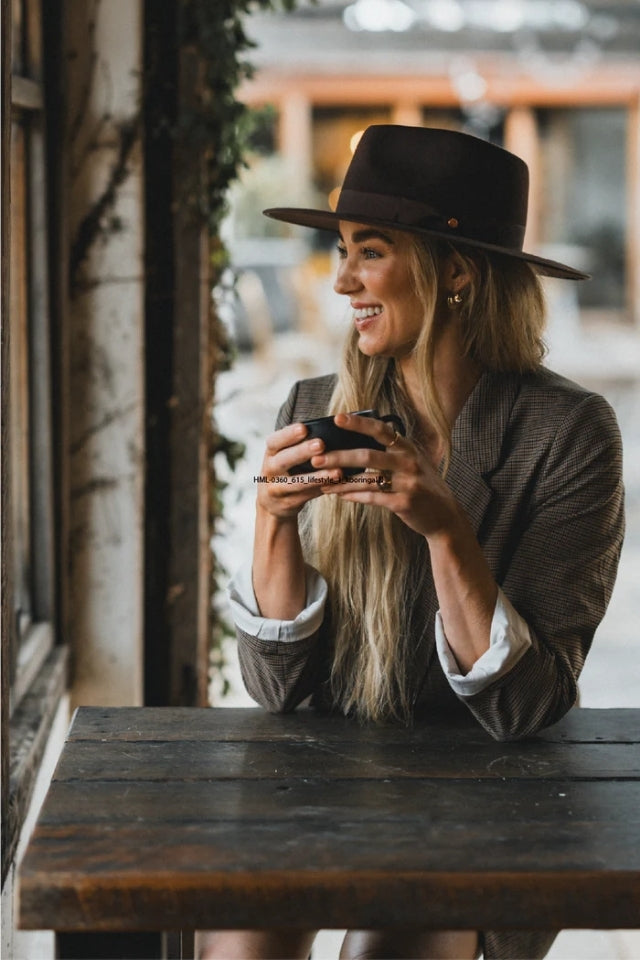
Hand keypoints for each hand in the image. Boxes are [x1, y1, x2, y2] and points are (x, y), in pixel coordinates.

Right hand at [256, 422, 342, 519]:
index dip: (288, 435)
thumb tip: (327, 431)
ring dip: (317, 477)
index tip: (304, 428)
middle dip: (302, 451)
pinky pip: (306, 496)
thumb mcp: (283, 456)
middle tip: (321, 444)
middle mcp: (269, 470)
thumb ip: (297, 445)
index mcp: (270, 454)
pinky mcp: (287, 503)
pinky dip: (321, 489)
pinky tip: (335, 485)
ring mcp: (276, 489)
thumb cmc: (285, 471)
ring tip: (337, 471)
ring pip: (296, 482)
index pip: (274, 441)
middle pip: (283, 460)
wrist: (272, 504)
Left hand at [310, 412, 460, 539]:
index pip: (381, 430)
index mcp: (407, 448)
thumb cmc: (420, 485)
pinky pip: (372, 498)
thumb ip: (389, 451)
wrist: (444, 515)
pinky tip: (339, 495)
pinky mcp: (404, 503)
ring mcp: (408, 483)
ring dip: (341, 481)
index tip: (337, 417)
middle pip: (367, 455)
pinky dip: (354, 496)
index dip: (359, 423)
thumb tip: (353, 442)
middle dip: (339, 456)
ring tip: (321, 482)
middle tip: (315, 458)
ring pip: (367, 479)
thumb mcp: (411, 462)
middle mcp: (409, 462)